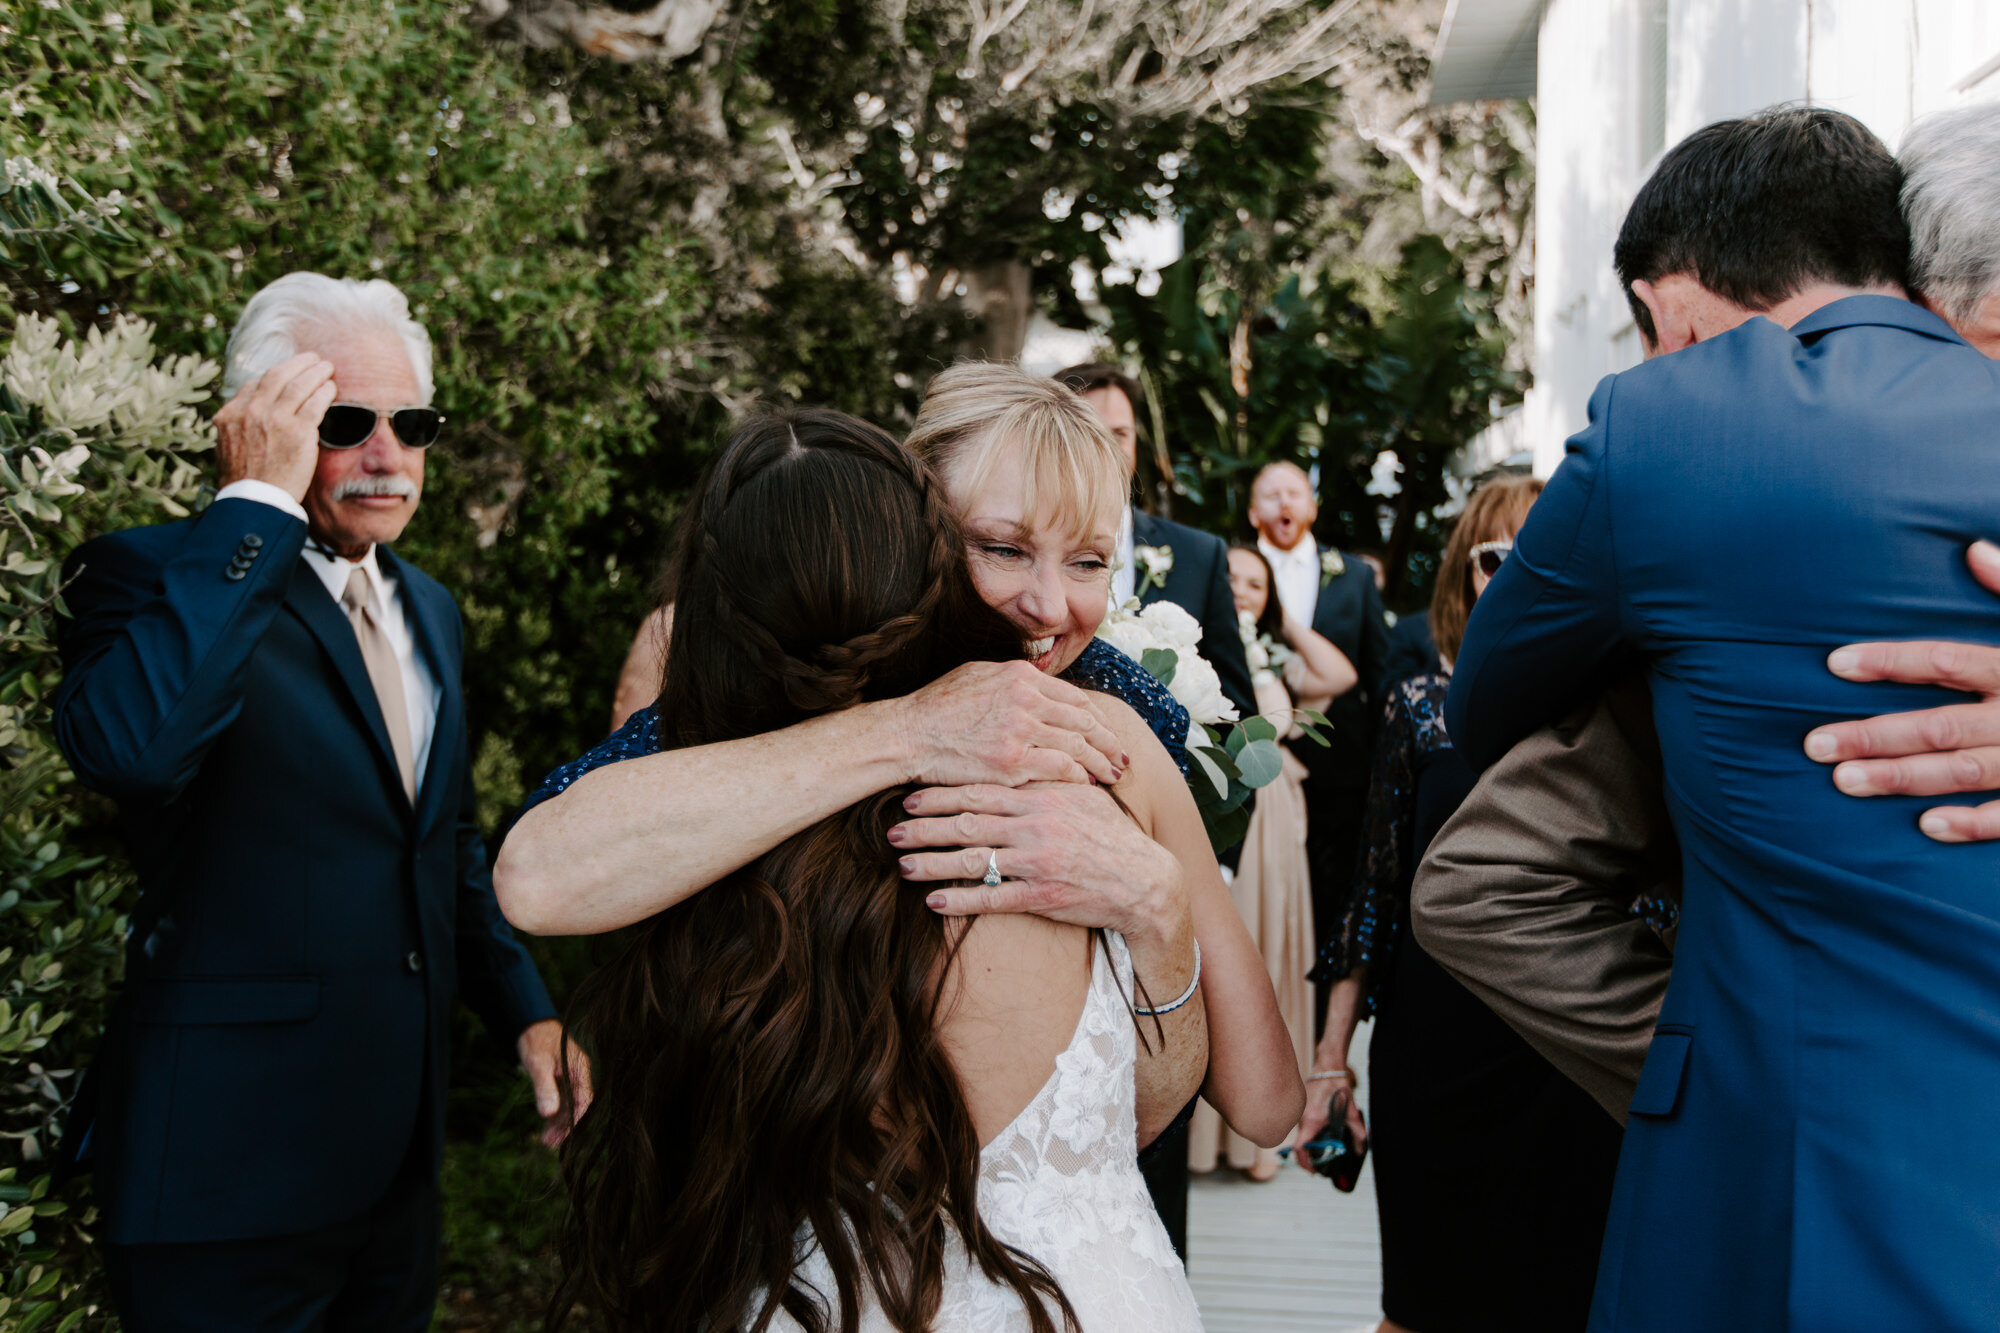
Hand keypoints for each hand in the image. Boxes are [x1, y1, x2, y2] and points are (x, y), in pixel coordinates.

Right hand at [213, 352, 336, 502]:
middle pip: (277, 375)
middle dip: (297, 364)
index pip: (254, 385)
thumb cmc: (243, 481)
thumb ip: (237, 428)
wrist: (253, 501)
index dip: (274, 377)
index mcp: (230, 415)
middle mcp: (251, 411)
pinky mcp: (298, 431)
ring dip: (315, 372)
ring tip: (327, 367)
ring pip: (299, 384)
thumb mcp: (227, 448)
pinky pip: (315, 402)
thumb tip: (245, 417)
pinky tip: (332, 388)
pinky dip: (325, 391)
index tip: (287, 374)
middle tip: (312, 359)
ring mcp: (275, 419)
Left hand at [516, 1018, 591, 1147]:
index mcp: (579, 1068)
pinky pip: (561, 1102)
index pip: (585, 1099)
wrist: (530, 1025)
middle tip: (551, 1144)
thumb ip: (544, 1087)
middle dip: (566, 1126)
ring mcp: (570, 1079)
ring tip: (546, 1141)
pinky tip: (546, 1128)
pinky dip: (554, 1115)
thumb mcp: (537, 1063)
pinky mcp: (561, 1081)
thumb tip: (548, 1114)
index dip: (577, 1119)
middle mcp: (578, 1075)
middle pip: (578, 1106)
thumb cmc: (535, 1041)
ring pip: (569, 1106)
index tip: (566, 1135)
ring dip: (559, 1124)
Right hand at [884, 661, 1126, 787]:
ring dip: (1100, 762)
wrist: (909, 733)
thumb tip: (1040, 684)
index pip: (1075, 698)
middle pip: (1085, 721)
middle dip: (1109, 742)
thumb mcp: (978, 675)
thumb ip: (1013, 680)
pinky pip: (1059, 768)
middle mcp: (1026, 699)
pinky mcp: (1012, 760)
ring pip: (1078, 745)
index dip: (1097, 718)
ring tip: (1113, 775)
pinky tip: (1085, 785)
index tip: (1107, 733)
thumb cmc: (938, 706)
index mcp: (1021, 676)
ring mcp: (1021, 729)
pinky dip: (1077, 777)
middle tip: (1122, 758)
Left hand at [889, 781, 1181, 942]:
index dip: (941, 795)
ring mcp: (1037, 862)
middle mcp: (1035, 826)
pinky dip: (959, 900)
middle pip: (967, 823)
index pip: (980, 791)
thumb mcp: (1082, 796)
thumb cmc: (1109, 835)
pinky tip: (933, 901)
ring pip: (972, 860)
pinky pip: (991, 899)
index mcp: (1042, 797)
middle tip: (892, 831)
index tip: (911, 798)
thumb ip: (1047, 780)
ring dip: (932, 863)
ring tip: (903, 865)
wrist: (1144, 880)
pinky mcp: (1042, 896)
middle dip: (924, 827)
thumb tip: (1015, 761)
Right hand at [1289, 1073, 1365, 1175]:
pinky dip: (1308, 1136)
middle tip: (1318, 1167)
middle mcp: (1302, 1118)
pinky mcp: (1301, 1108)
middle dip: (1307, 1159)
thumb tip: (1360, 1149)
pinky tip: (1320, 1137)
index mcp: (1312, 1121)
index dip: (1304, 1162)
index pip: (1300, 1147)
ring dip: (1308, 1147)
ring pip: (1300, 1136)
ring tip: (1321, 1154)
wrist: (1328, 1067)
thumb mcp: (1352, 1112)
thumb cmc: (1338, 1086)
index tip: (1313, 1171)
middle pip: (1299, 1145)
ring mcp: (1300, 1112)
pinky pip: (1302, 1127)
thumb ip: (1357, 1132)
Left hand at [1804, 540, 1999, 842]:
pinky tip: (1927, 825)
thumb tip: (1973, 549)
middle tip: (1814, 745)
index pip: (1947, 660)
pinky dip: (1975, 822)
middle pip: (1940, 724)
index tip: (1835, 663)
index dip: (1891, 661)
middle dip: (1875, 735)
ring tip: (1844, 781)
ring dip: (1903, 778)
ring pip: (1964, 771)